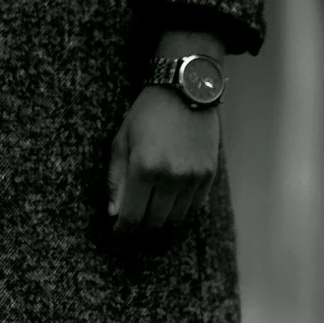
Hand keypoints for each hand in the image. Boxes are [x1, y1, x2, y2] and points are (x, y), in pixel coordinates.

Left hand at [108, 86, 220, 236]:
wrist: (186, 90)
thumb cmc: (147, 113)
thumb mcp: (122, 141)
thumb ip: (116, 180)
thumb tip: (114, 213)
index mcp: (144, 169)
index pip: (133, 216)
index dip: (124, 230)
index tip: (119, 232)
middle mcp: (171, 178)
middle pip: (155, 221)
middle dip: (141, 226)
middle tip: (133, 222)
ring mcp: (193, 178)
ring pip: (176, 218)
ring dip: (161, 219)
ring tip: (151, 210)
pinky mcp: (209, 175)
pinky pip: (194, 207)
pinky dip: (181, 209)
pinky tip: (170, 200)